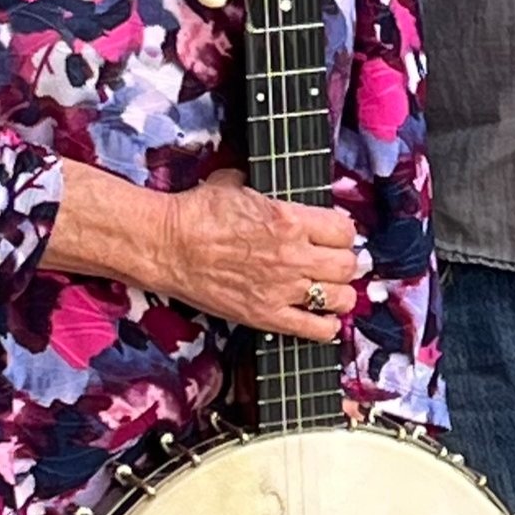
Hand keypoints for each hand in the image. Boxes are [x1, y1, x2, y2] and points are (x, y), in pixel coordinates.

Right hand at [155, 169, 363, 342]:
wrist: (166, 246)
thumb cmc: (197, 213)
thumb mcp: (240, 185)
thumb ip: (268, 191)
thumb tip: (274, 188)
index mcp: (290, 219)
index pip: (345, 230)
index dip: (343, 232)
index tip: (335, 234)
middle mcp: (293, 255)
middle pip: (347, 264)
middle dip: (345, 262)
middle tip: (335, 262)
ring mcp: (281, 289)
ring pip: (340, 298)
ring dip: (340, 293)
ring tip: (330, 289)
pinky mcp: (265, 316)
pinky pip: (314, 329)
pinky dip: (326, 326)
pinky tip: (321, 317)